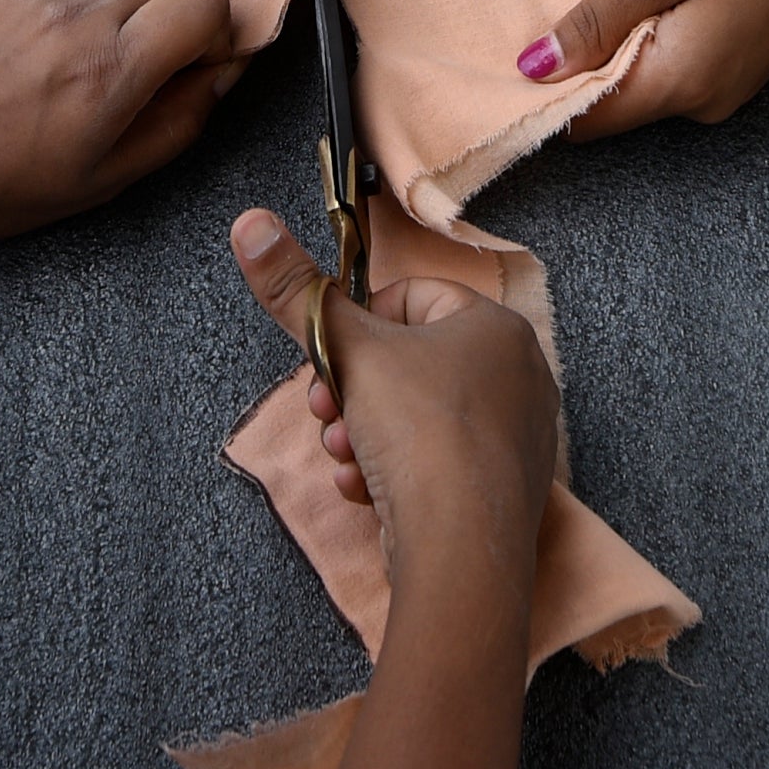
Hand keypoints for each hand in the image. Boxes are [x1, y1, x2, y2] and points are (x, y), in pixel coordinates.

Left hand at [0, 0, 240, 240]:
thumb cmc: (9, 180)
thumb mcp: (110, 178)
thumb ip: (183, 120)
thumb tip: (225, 71)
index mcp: (114, 69)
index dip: (219, 32)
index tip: (195, 66)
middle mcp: (86, 12)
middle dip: (198, 1)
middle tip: (170, 47)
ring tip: (129, 30)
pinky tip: (78, 28)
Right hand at [228, 209, 555, 564]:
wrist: (461, 546)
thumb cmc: (419, 432)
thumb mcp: (346, 349)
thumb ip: (295, 290)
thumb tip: (249, 222)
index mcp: (496, 327)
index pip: (412, 297)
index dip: (358, 324)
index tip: (329, 356)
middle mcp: (518, 376)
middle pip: (408, 363)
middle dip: (352, 391)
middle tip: (325, 412)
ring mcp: (515, 437)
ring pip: (415, 419)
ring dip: (363, 436)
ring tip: (345, 456)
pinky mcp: (501, 490)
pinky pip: (435, 465)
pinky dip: (393, 474)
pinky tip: (367, 491)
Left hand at [516, 0, 768, 133]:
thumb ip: (595, 20)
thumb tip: (533, 69)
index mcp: (678, 84)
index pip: (586, 121)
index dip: (543, 94)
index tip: (514, 53)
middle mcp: (701, 104)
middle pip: (613, 105)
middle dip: (577, 68)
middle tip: (548, 11)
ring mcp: (724, 88)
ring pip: (643, 84)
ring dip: (614, 50)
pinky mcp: (738, 66)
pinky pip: (673, 67)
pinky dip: (647, 41)